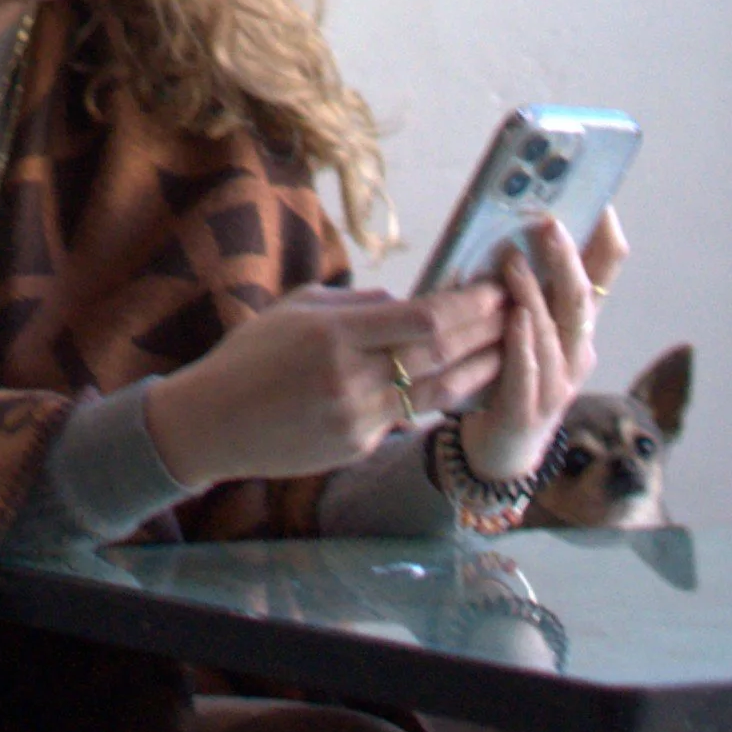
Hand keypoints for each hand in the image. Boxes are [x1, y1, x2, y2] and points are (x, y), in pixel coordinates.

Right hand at [144, 279, 507, 490]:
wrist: (212, 422)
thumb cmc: (250, 356)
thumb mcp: (296, 309)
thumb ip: (355, 304)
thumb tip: (406, 302)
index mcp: (334, 333)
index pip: (422, 318)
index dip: (468, 303)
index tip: (496, 285)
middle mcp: (351, 377)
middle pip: (440, 353)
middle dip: (487, 330)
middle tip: (519, 309)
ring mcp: (357, 417)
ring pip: (439, 391)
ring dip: (481, 368)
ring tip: (511, 348)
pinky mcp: (357, 445)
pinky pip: (411, 417)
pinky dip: (444, 395)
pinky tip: (468, 381)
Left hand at [454, 206, 626, 488]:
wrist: (501, 448)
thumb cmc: (509, 374)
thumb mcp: (524, 325)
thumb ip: (523, 285)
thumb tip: (506, 227)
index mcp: (579, 325)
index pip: (606, 274)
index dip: (607, 238)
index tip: (600, 202)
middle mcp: (578, 351)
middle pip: (583, 299)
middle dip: (567, 259)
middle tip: (547, 223)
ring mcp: (559, 383)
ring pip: (556, 332)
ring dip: (533, 293)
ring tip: (512, 261)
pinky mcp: (529, 409)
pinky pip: (529, 371)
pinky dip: (522, 342)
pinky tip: (512, 319)